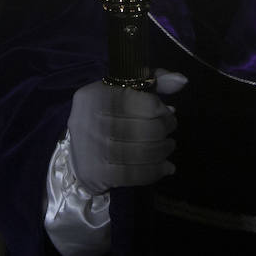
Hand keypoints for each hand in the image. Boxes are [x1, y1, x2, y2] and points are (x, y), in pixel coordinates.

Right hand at [67, 70, 186, 192]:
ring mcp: (93, 149)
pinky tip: (165, 168)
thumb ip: (154, 81)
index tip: (167, 114)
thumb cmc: (106, 114)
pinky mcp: (96, 174)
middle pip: (145, 130)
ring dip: (163, 152)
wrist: (73, 151)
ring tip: (168, 147)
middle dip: (165, 132)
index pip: (142, 103)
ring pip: (142, 153)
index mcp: (97, 94)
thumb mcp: (124, 90)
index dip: (162, 111)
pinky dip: (155, 172)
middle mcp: (91, 120)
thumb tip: (182, 81)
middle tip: (169, 133)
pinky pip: (134, 175)